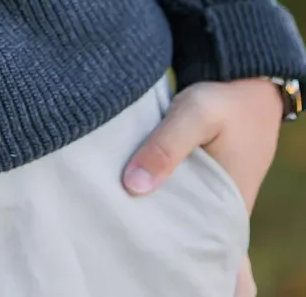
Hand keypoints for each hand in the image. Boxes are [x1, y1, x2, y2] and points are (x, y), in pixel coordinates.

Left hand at [122, 78, 282, 296]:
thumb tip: (133, 187)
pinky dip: (159, 221)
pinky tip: (130, 223)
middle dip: (167, 268)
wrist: (245, 86)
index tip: (155, 284)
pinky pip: (178, 215)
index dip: (189, 281)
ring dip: (158, 242)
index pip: (215, 268)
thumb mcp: (194, 115)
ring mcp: (210, 206)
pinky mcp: (198, 191)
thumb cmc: (223, 103)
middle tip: (126, 270)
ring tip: (119, 254)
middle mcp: (222, 218)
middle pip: (194, 257)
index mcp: (227, 212)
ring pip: (183, 237)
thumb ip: (165, 147)